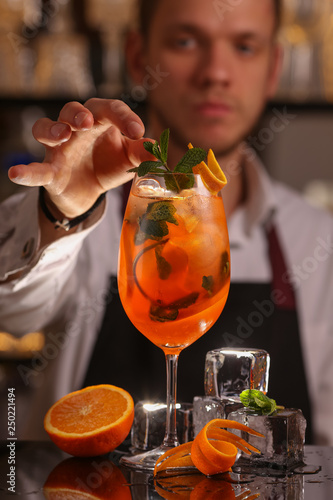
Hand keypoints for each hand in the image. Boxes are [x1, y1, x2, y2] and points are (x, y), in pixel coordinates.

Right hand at [8, 99, 151, 217]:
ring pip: (46, 128)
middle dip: (79, 113)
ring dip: (53, 129)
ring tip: (63, 134)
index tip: (138, 132)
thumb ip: (142, 154)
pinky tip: (15, 174)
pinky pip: (36, 168)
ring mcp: (59, 148)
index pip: (110, 110)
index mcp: (100, 121)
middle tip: (88, 121)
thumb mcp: (129, 161)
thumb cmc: (108, 165)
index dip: (124, 118)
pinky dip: (26, 171)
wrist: (88, 191)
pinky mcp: (49, 169)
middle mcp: (76, 129)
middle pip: (73, 110)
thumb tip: (157, 150)